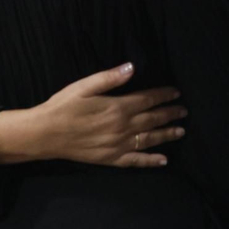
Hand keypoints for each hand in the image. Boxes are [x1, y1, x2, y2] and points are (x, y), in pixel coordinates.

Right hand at [0, 62, 186, 166]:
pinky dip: (151, 161)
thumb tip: (132, 67)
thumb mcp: (84, 86)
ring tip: (180, 131)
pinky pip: (136, 161)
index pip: (148, 99)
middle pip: (153, 119)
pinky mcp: (111, 159)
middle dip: (170, 114)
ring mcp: (118, 145)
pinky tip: (164, 160)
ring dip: (167, 134)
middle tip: (184, 111)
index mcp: (117, 107)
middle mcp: (122, 127)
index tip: (176, 93)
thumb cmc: (63, 106)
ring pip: (149, 140)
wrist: (45, 134)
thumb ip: (109, 78)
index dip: (163, 95)